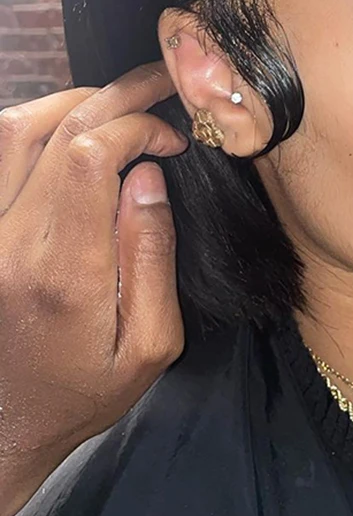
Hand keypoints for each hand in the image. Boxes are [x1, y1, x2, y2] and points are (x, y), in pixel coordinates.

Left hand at [0, 61, 188, 515]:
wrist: (3, 429)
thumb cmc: (84, 390)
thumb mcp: (152, 343)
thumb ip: (153, 256)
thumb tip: (149, 174)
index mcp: (63, 271)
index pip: (90, 155)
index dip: (138, 126)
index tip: (172, 140)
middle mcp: (9, 242)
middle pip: (56, 130)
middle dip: (117, 95)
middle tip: (158, 86)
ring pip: (13, 129)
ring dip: (72, 99)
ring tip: (117, 101)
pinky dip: (33, 124)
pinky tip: (69, 128)